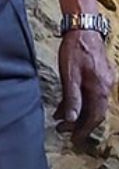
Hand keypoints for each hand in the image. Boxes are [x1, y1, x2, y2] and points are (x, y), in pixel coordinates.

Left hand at [54, 30, 115, 145]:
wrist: (83, 28)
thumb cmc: (75, 50)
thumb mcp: (70, 76)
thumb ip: (72, 98)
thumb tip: (72, 120)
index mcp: (99, 90)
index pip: (94, 118)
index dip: (84, 130)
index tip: (73, 140)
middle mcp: (106, 87)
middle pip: (94, 113)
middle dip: (79, 124)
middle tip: (64, 131)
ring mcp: (104, 80)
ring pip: (92, 103)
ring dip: (78, 112)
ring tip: (61, 118)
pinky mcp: (100, 74)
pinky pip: (92, 94)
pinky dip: (80, 101)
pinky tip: (67, 101)